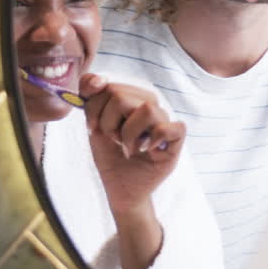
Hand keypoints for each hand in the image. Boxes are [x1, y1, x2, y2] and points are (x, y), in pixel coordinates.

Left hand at [79, 74, 185, 216]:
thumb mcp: (94, 126)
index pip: (106, 85)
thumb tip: (96, 79)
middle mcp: (147, 104)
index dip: (94, 107)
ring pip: (147, 108)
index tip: (92, 128)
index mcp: (129, 98)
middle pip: (121, 95)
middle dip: (108, 124)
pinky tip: (146, 151)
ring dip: (129, 133)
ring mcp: (163, 120)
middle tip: (113, 141)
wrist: (121, 189)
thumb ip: (92, 100)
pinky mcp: (175, 139)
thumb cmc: (111, 157)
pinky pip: (169, 127)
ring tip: (129, 147)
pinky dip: (153, 140)